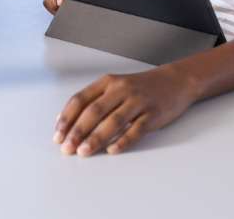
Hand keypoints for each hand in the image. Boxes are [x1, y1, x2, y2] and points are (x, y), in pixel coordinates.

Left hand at [54, 66, 195, 155]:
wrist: (175, 81)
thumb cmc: (140, 87)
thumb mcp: (115, 87)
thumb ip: (92, 100)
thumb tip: (66, 120)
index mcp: (108, 82)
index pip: (80, 99)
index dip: (67, 118)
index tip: (58, 135)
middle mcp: (121, 89)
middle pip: (94, 111)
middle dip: (78, 131)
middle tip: (67, 148)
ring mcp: (138, 101)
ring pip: (113, 121)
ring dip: (96, 138)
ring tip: (84, 152)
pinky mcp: (153, 114)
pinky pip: (136, 129)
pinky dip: (123, 141)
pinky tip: (112, 150)